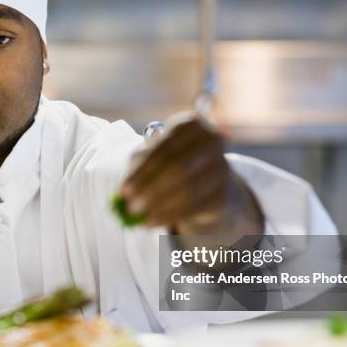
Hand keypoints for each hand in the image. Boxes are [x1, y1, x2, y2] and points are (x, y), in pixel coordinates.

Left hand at [119, 115, 263, 235]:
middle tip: (130, 208)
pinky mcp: (224, 193)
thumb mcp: (153, 157)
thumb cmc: (173, 163)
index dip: (141, 171)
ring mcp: (222, 167)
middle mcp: (211, 141)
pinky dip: (170, 216)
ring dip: (159, 207)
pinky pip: (194, 207)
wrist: (208, 184)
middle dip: (150, 189)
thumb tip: (124, 192)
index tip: (123, 191)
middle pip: (177, 167)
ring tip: (139, 219)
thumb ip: (137, 168)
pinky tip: (152, 223)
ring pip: (187, 190)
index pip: (164, 148)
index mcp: (191, 124)